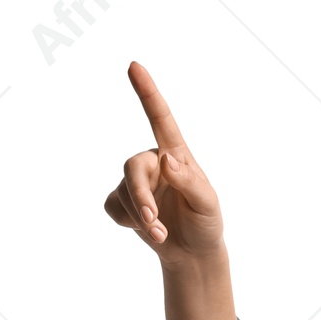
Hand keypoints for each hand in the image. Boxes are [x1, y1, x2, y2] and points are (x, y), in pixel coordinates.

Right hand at [103, 63, 223, 264]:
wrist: (193, 253)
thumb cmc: (205, 224)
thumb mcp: (207, 204)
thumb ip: (190, 182)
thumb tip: (167, 161)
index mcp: (176, 155)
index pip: (160, 118)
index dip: (147, 92)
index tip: (134, 66)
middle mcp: (153, 163)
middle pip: (132, 166)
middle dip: (139, 196)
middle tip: (153, 222)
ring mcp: (137, 182)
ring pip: (123, 190)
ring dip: (140, 216)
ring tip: (160, 234)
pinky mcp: (123, 202)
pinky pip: (113, 206)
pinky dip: (127, 222)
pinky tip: (146, 229)